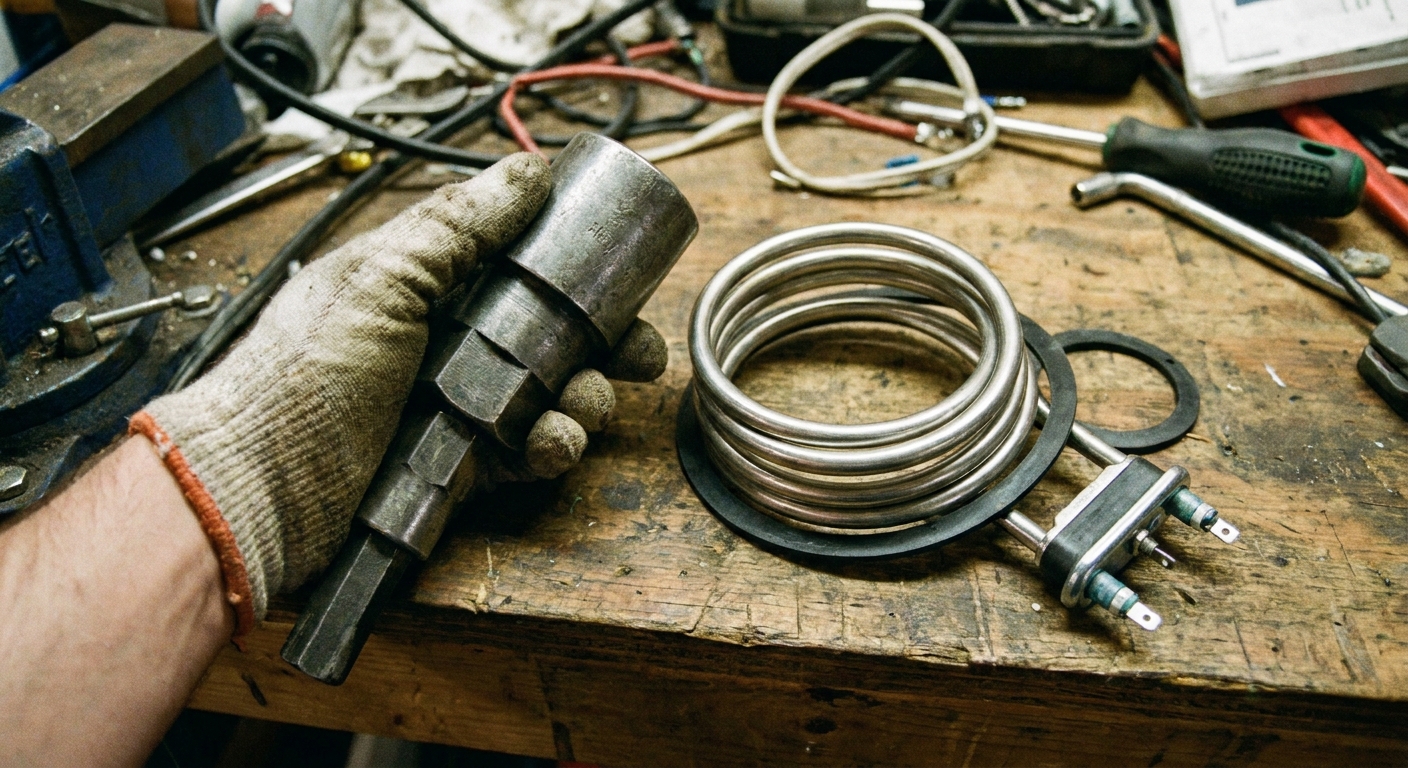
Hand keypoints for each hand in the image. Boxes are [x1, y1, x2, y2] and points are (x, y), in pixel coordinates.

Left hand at [130, 153, 666, 636]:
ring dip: (584, 398)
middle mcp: (445, 341)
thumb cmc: (299, 378)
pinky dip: (551, 448)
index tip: (619, 270)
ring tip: (582, 404)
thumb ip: (456, 227)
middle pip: (550, 333)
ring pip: (551, 395)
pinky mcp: (462, 465)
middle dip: (602, 343)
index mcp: (423, 284)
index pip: (516, 261)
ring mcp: (456, 405)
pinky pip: (527, 451)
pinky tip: (551, 444)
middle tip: (635, 353)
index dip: (572, 266)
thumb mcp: (379, 280)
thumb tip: (527, 173)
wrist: (257, 490)